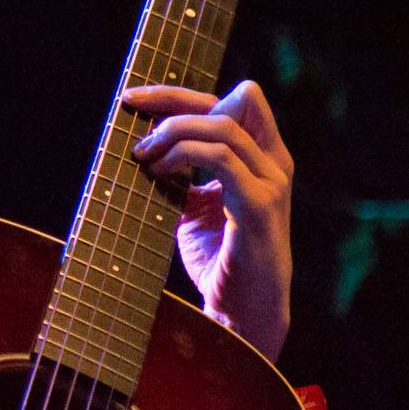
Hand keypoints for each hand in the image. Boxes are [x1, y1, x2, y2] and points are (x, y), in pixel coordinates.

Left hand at [125, 80, 292, 358]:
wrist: (242, 315)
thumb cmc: (218, 262)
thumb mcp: (194, 207)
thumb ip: (182, 173)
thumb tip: (143, 144)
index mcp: (263, 159)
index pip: (231, 101)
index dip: (181, 94)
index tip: (135, 99)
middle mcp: (274, 164)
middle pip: (234, 100)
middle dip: (176, 102)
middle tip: (134, 120)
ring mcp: (271, 184)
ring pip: (223, 127)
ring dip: (174, 133)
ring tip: (144, 156)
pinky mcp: (259, 206)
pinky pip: (220, 159)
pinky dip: (183, 156)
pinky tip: (160, 172)